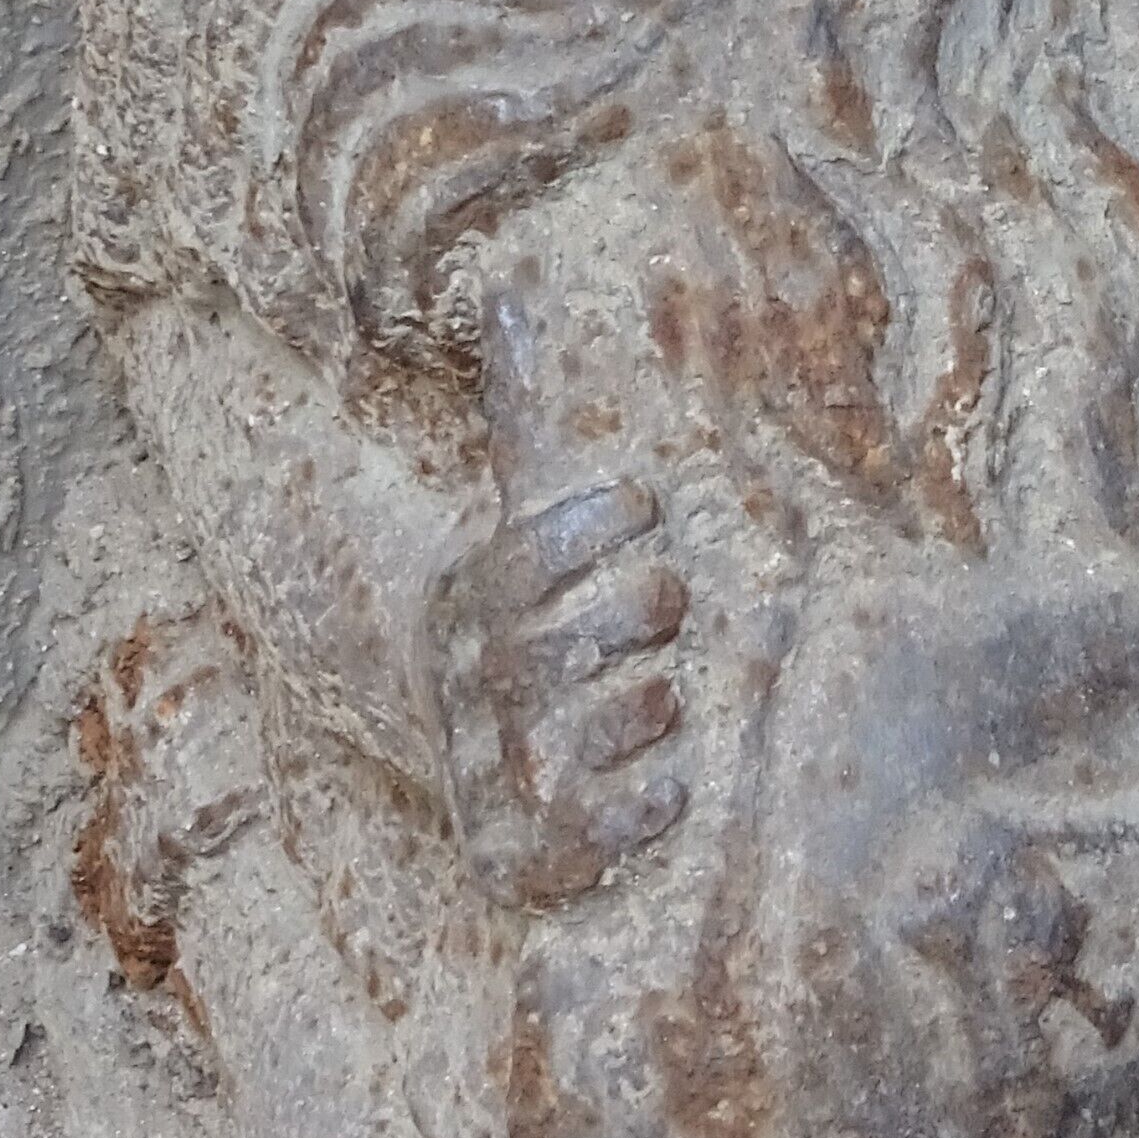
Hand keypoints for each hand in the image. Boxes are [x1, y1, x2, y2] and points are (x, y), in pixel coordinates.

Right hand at [425, 289, 688, 908]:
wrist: (489, 744)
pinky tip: (674, 787)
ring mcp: (490, 773)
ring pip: (555, 741)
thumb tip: (505, 284)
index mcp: (465, 603)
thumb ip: (524, 413)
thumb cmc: (541, 609)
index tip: (646, 502)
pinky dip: (625, 814)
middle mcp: (467, 692)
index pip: (511, 561)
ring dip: (627, 710)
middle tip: (673, 595)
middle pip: (534, 651)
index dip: (577, 529)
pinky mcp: (522, 853)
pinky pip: (572, 838)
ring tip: (672, 691)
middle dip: (617, 615)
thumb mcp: (527, 514)